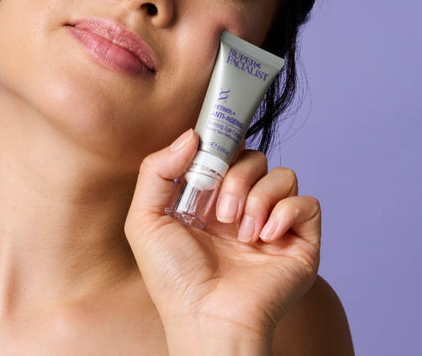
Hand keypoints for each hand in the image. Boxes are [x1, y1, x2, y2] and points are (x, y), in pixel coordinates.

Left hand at [125, 129, 320, 353]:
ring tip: (242, 232)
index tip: (211, 155)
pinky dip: (287, 213)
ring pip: (283, 175)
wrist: (206, 320)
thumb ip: (157, 170)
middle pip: (255, 157)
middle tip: (222, 213)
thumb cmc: (173, 277)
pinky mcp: (299, 242)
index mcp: (210, 198)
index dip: (221, 147)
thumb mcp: (146, 218)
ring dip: (259, 197)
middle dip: (237, 178)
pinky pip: (308, 203)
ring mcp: (271, 223)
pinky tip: (264, 238)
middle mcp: (242, 207)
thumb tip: (192, 135)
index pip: (225, 152)